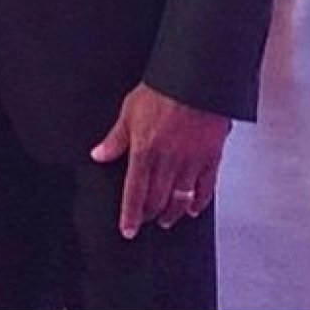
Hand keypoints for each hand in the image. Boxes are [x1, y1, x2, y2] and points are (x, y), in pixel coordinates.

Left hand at [90, 82, 230, 238]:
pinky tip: (193, 208)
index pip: (135, 191)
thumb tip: (99, 154)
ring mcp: (191, 162)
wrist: (194, 80)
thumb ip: (115, 138)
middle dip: (149, 214)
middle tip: (144, 221)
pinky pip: (205, 188)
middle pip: (157, 199)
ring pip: (180, 199)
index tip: (127, 229)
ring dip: (172, 213)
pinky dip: (198, 202)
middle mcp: (168, 161)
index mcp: (145, 151)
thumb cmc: (161, 90)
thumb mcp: (129, 111)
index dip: (130, 214)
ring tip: (165, 219)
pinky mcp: (210, 158)